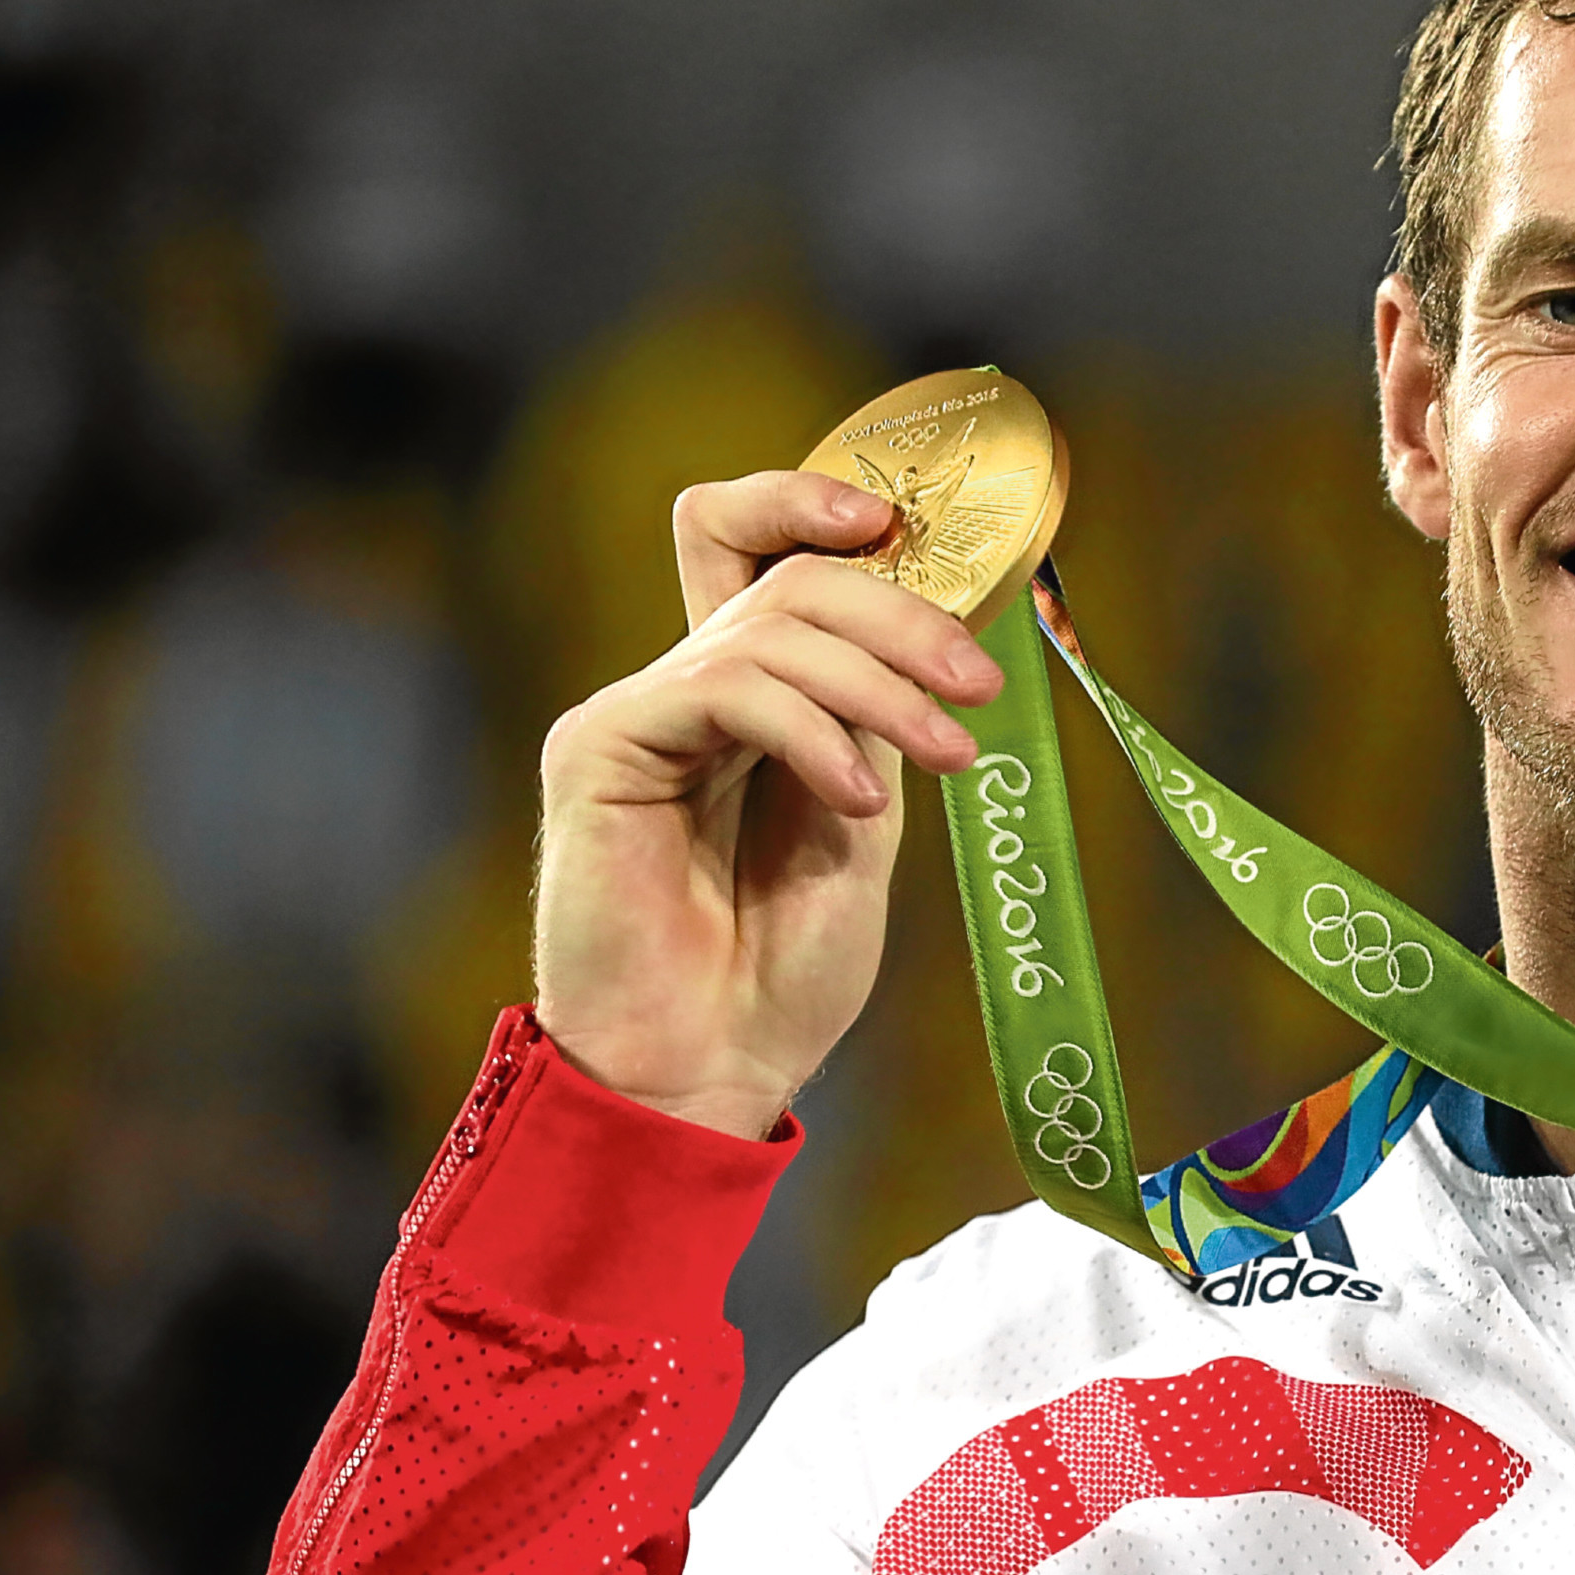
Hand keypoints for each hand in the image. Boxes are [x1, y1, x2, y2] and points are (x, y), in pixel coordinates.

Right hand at [531, 472, 1000, 1137]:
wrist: (710, 1073)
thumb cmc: (781, 969)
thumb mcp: (859, 821)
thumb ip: (872, 721)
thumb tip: (930, 629)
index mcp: (744, 696)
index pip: (752, 542)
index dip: (811, 502)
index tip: (900, 525)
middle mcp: (683, 688)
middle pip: (786, 573)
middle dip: (898, 614)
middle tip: (974, 685)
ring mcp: (636, 714)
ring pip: (771, 627)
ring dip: (880, 686)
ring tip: (946, 754)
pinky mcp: (600, 750)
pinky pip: (725, 688)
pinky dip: (812, 733)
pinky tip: (855, 804)